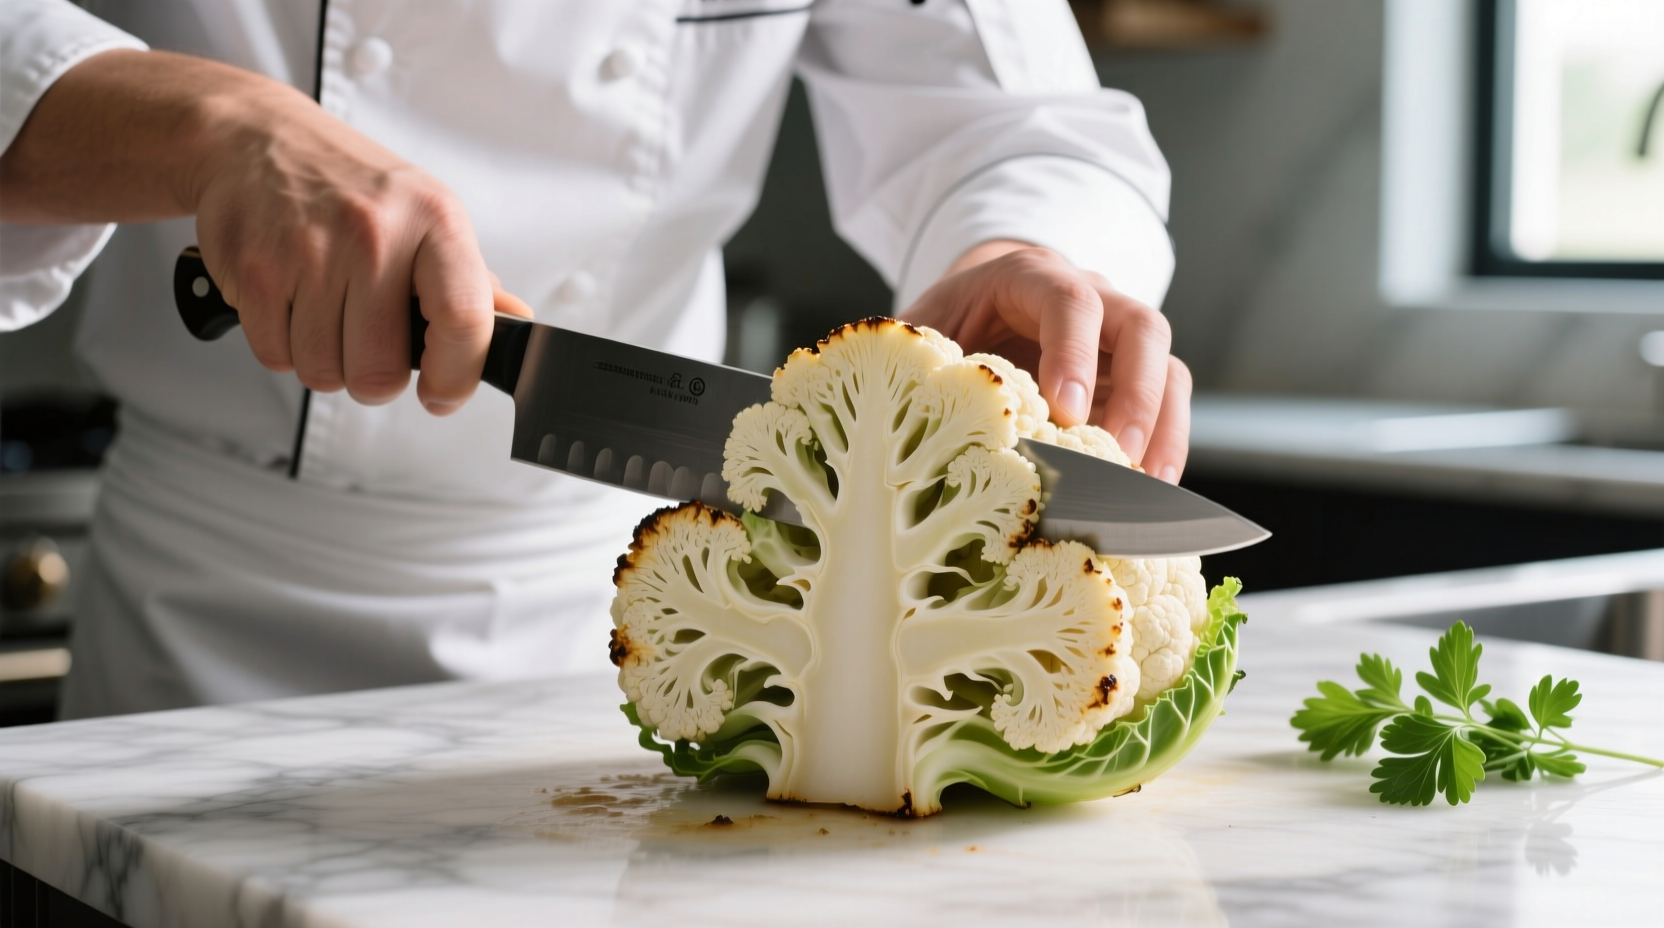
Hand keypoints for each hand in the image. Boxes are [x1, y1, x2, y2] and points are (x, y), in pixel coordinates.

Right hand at [0, 49, 509, 415]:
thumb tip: (516, 323)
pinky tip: (293, 303)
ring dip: (327, 361)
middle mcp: (374, 234)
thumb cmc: (349, 183)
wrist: (254, 136)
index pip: (465, 321)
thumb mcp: (426, 214)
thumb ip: (470, 279)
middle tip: (370, 344)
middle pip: (380, 371)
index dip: (457, 377)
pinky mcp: (255, 271)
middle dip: (375, 378)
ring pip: (325, 373)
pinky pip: (277, 357)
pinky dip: (284, 346)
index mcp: (434, 220)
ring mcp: (310, 253)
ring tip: (328, 313)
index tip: (444, 393)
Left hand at [900, 243, 1190, 481]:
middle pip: (1141, 326)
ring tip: (1150, 489)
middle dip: (1136, 394)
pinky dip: (1168, 447)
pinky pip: (1170, 405)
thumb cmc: (950, 320)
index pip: (1069, 300)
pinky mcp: (1135, 379)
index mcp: (1030, 279)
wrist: (982, 301)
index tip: (1066, 412)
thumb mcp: (924, 328)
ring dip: (1165, 429)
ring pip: (1169, 367)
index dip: (1073, 352)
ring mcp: (1120, 340)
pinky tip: (1152, 493)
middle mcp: (1093, 298)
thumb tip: (887, 411)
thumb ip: (916, 358)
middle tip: (1120, 456)